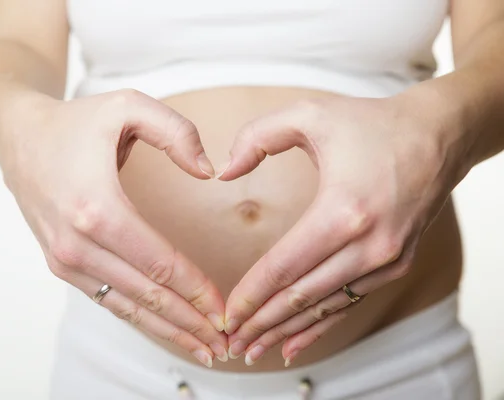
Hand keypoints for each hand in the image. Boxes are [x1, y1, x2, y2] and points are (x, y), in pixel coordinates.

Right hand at [1, 89, 227, 365]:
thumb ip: (176, 132)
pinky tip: (165, 329)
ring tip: (203, 351)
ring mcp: (65, 259)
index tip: (226, 311)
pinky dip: (139, 318)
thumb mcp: (128, 105)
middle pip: (147, 295)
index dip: (197, 291)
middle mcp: (77, 243)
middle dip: (190, 323)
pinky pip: (107, 299)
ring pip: (127, 306)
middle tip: (226, 344)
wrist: (18, 137)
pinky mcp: (61, 264)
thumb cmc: (76, 122)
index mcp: (96, 208)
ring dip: (168, 331)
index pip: (160, 263)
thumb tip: (208, 172)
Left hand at [218, 94, 457, 364]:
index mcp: (343, 211)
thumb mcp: (309, 114)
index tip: (226, 313)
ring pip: (324, 307)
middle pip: (301, 296)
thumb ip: (256, 138)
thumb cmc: (372, 124)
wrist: (438, 135)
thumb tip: (224, 173)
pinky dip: (319, 326)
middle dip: (261, 322)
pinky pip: (348, 302)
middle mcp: (369, 245)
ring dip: (285, 331)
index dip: (251, 294)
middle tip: (229, 342)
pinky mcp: (395, 264)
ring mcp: (386, 259)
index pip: (284, 266)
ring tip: (252, 350)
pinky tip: (294, 344)